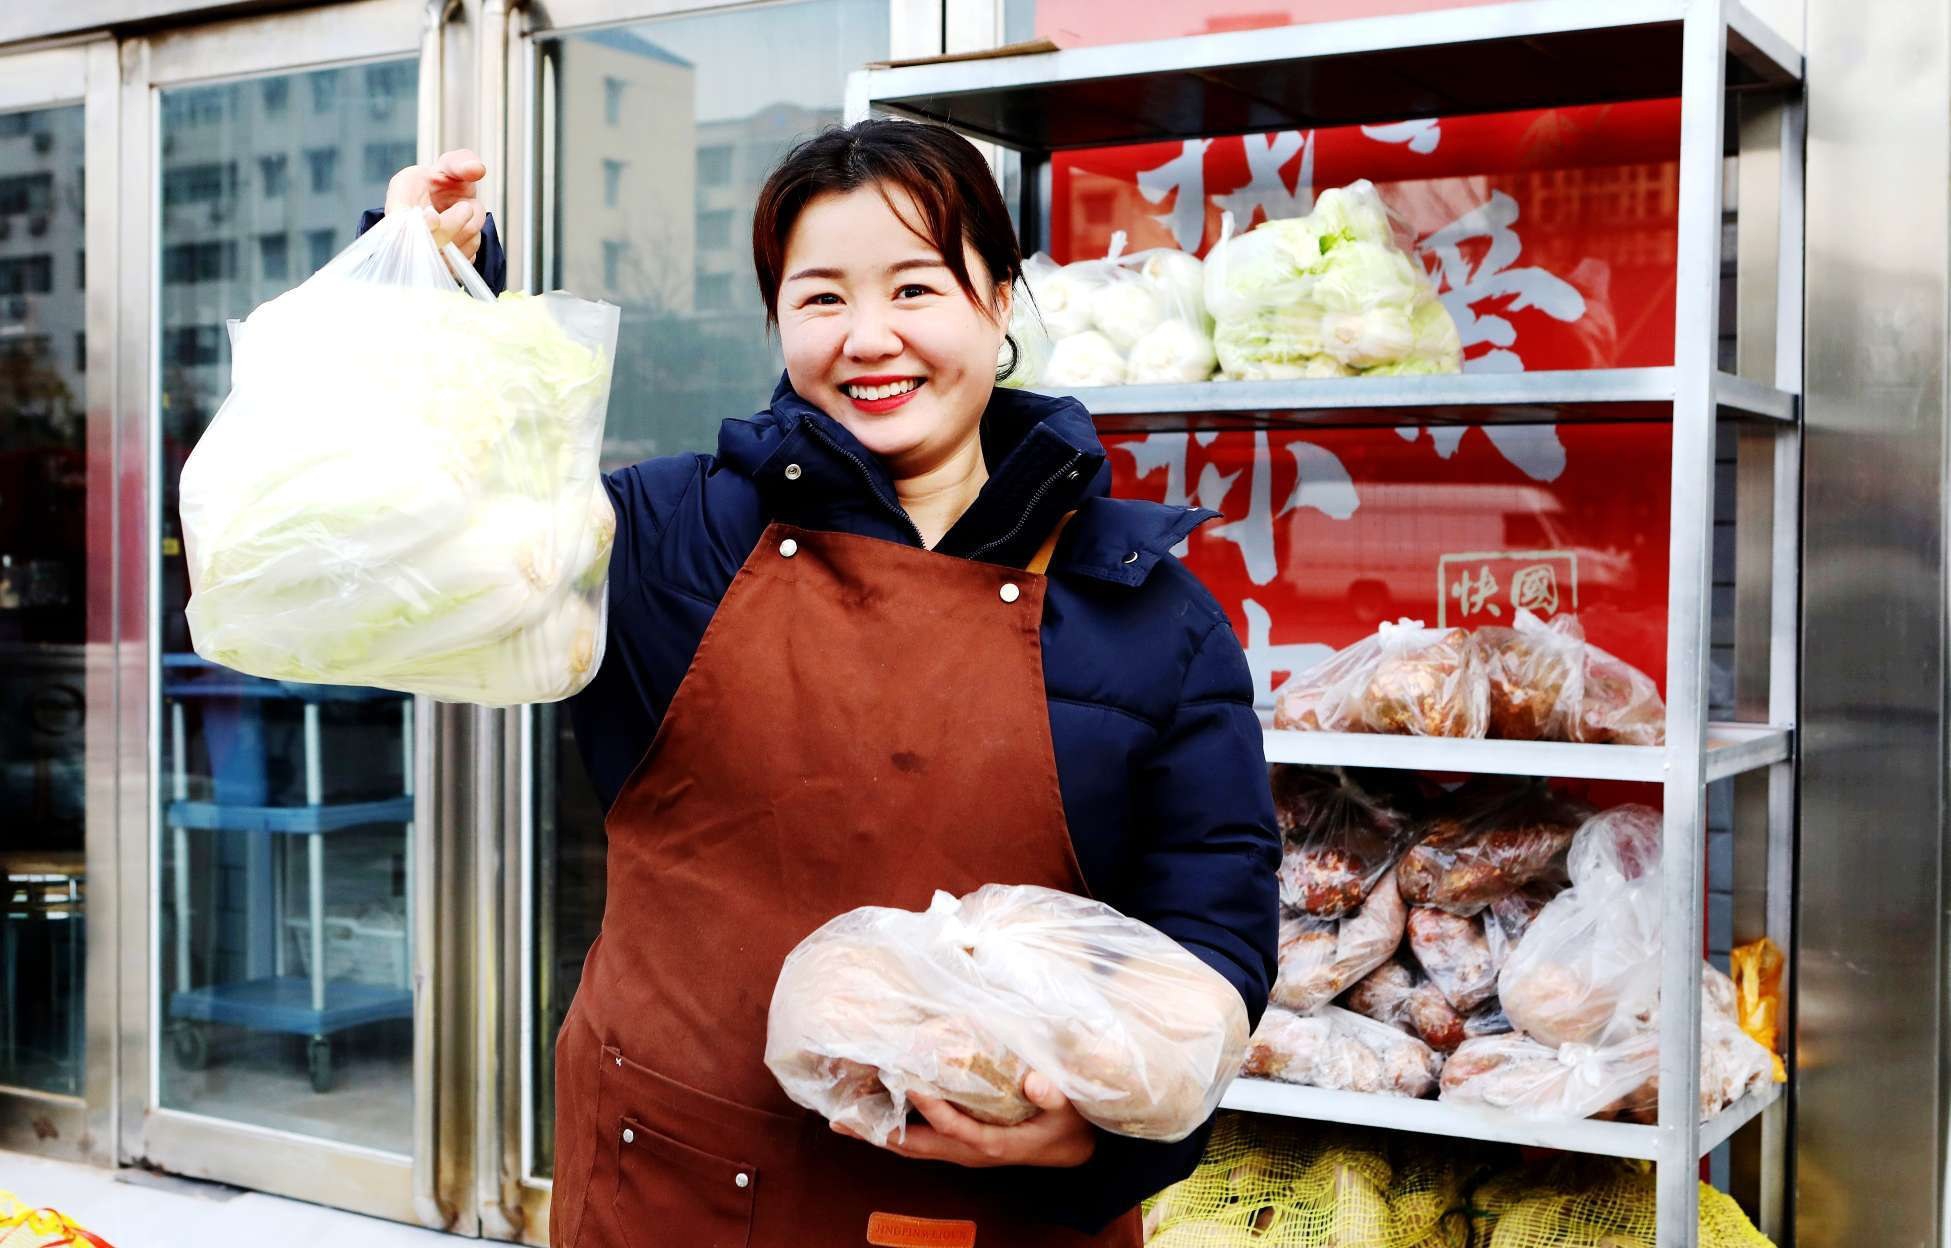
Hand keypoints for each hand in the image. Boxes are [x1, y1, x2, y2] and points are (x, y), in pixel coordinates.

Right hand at [385, 148, 487, 261]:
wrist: (444, 204)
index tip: (432, 217)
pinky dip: (473, 242)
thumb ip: (459, 163)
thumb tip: (476, 169)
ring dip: (470, 228)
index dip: (419, 225)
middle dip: (456, 223)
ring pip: (454, 251)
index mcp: (399, 207)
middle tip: (466, 206)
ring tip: (463, 212)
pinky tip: (465, 229)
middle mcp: (406, 237)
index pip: (400, 226)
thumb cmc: (440, 184)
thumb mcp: (447, 165)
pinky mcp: (442, 268)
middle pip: (433, 242)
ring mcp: (424, 255)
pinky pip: (464, 260)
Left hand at [830, 1072, 1096, 1168]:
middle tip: (840, 1116)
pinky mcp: (959, 1145)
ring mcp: (961, 1151)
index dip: (930, 1107)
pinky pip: (918, 1140)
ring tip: (840, 1117)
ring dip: (876, 1133)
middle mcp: (968, 1151)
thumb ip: (1053, 1095)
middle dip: (877, 1132)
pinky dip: (892, 1129)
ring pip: (910, 1146)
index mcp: (992, 1143)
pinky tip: (871, 1114)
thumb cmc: (1067, 1127)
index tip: (908, 1082)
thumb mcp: (1068, 1110)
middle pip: (914, 1145)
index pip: (953, 1127)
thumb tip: (1034, 1079)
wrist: (1073, 1153)